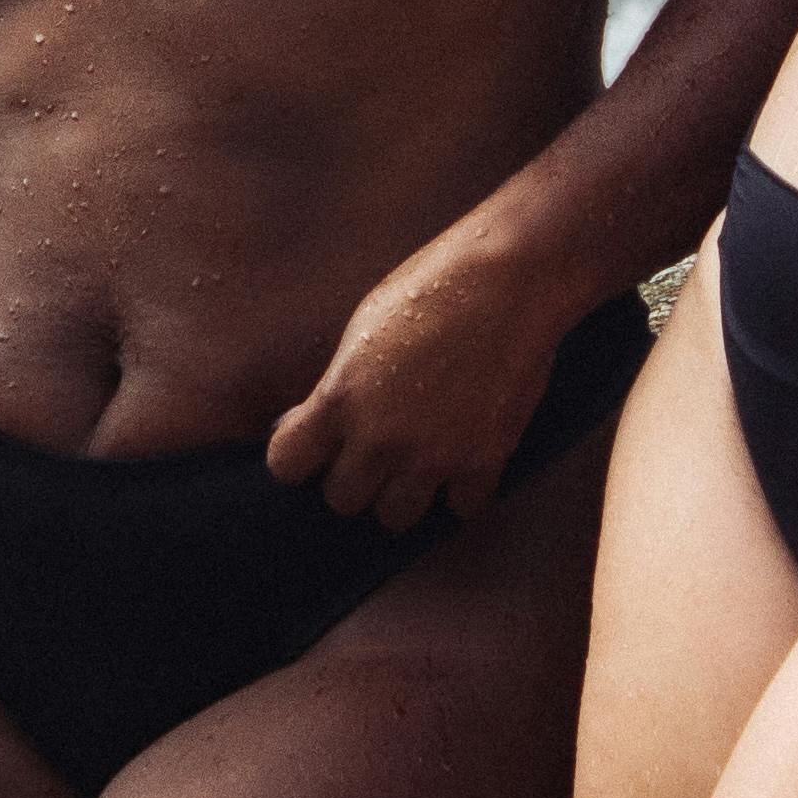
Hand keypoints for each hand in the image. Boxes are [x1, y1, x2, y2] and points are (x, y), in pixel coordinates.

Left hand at [265, 226, 571, 529]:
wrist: (511, 278)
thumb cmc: (433, 284)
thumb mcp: (365, 328)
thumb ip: (340, 385)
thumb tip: (312, 421)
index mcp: (341, 398)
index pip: (286, 464)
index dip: (300, 455)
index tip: (317, 444)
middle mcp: (380, 437)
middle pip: (342, 499)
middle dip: (354, 476)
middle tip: (374, 450)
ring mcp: (433, 455)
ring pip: (395, 518)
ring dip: (402, 493)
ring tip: (417, 463)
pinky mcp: (484, 460)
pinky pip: (461, 509)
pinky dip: (461, 491)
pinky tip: (464, 459)